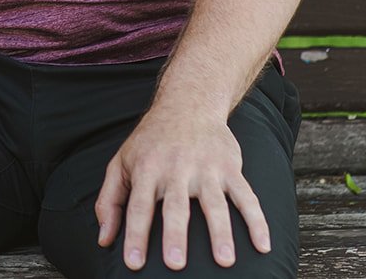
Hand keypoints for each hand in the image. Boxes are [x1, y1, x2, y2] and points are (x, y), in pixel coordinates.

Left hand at [94, 104, 269, 270]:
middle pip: (176, 207)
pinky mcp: (230, 168)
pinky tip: (263, 244)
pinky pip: (246, 196)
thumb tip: (103, 239)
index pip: (138, 206)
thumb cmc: (150, 141)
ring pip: (215, 204)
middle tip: (175, 265)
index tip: (134, 263)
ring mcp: (206, 168)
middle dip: (176, 236)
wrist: (187, 103)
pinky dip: (257, 220)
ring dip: (221, 233)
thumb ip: (110, 201)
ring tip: (225, 261)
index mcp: (147, 169)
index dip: (135, 235)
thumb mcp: (121, 163)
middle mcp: (176, 169)